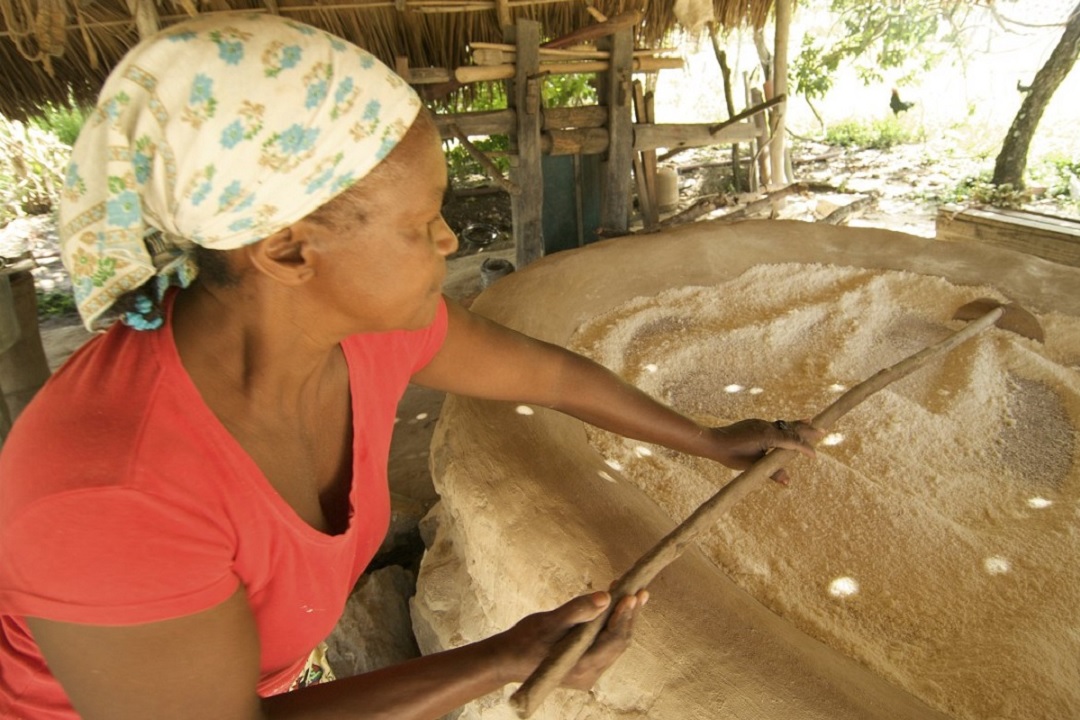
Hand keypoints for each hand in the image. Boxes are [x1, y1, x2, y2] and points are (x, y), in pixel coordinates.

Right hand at [491, 590, 647, 689]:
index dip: (625, 617)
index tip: (631, 594)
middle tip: (638, 590)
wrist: (506, 660)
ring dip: (622, 619)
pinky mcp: (585, 667)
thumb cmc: (524, 640)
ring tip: (631, 594)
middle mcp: (589, 674)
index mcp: (581, 665)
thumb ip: (577, 611)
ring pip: (614, 644)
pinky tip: (613, 607)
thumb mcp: (548, 622)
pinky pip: (605, 645)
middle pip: (618, 643)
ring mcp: (588, 673)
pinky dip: (611, 625)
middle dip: (629, 615)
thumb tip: (606, 597)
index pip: (613, 641)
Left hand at [708, 419, 822, 483]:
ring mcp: (760, 423)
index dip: (804, 448)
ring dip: (798, 425)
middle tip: (824, 430)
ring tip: (811, 422)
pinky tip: (789, 426)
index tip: (814, 455)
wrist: (712, 441)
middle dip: (808, 430)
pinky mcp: (756, 424)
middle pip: (791, 428)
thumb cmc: (730, 455)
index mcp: (767, 436)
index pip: (791, 441)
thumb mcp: (751, 466)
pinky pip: (775, 424)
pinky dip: (786, 426)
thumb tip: (788, 481)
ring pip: (784, 424)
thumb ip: (771, 472)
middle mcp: (766, 427)